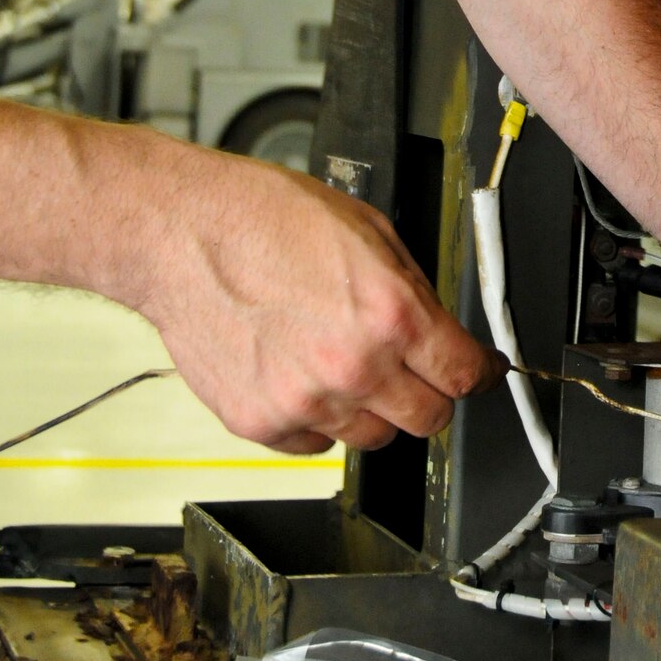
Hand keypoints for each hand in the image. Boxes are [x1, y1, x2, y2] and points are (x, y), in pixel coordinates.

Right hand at [134, 140, 504, 452]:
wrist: (183, 234)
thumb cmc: (265, 217)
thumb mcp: (368, 228)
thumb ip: (412, 286)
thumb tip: (439, 326)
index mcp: (391, 312)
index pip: (463, 375)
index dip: (478, 374)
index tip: (477, 374)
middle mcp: (354, 366)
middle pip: (428, 420)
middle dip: (430, 394)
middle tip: (414, 371)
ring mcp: (305, 401)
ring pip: (374, 439)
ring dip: (373, 409)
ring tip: (344, 362)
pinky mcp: (260, 423)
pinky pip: (315, 443)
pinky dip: (319, 418)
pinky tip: (302, 373)